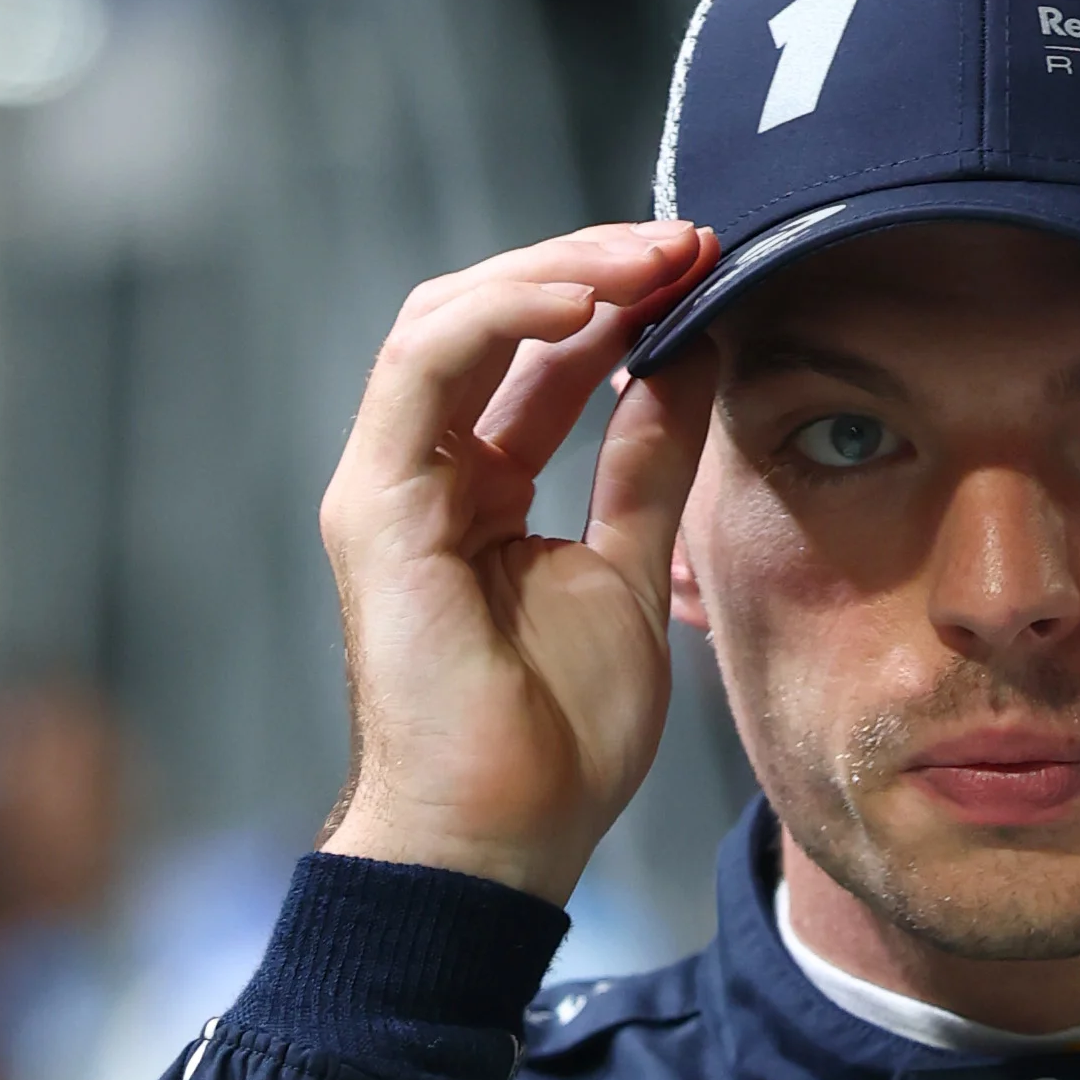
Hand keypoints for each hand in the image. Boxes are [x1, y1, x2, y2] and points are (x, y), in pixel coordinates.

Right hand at [318, 221, 721, 902]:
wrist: (504, 837)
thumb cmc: (558, 735)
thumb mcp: (632, 565)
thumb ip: (649, 461)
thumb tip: (698, 357)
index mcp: (483, 490)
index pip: (540, 356)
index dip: (620, 300)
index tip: (704, 267)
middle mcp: (428, 473)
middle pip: (495, 317)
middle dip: (594, 266)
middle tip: (685, 242)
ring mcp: (392, 484)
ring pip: (450, 318)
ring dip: (556, 272)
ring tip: (650, 256)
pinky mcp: (374, 503)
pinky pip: (425, 368)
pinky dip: (504, 315)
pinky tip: (588, 299)